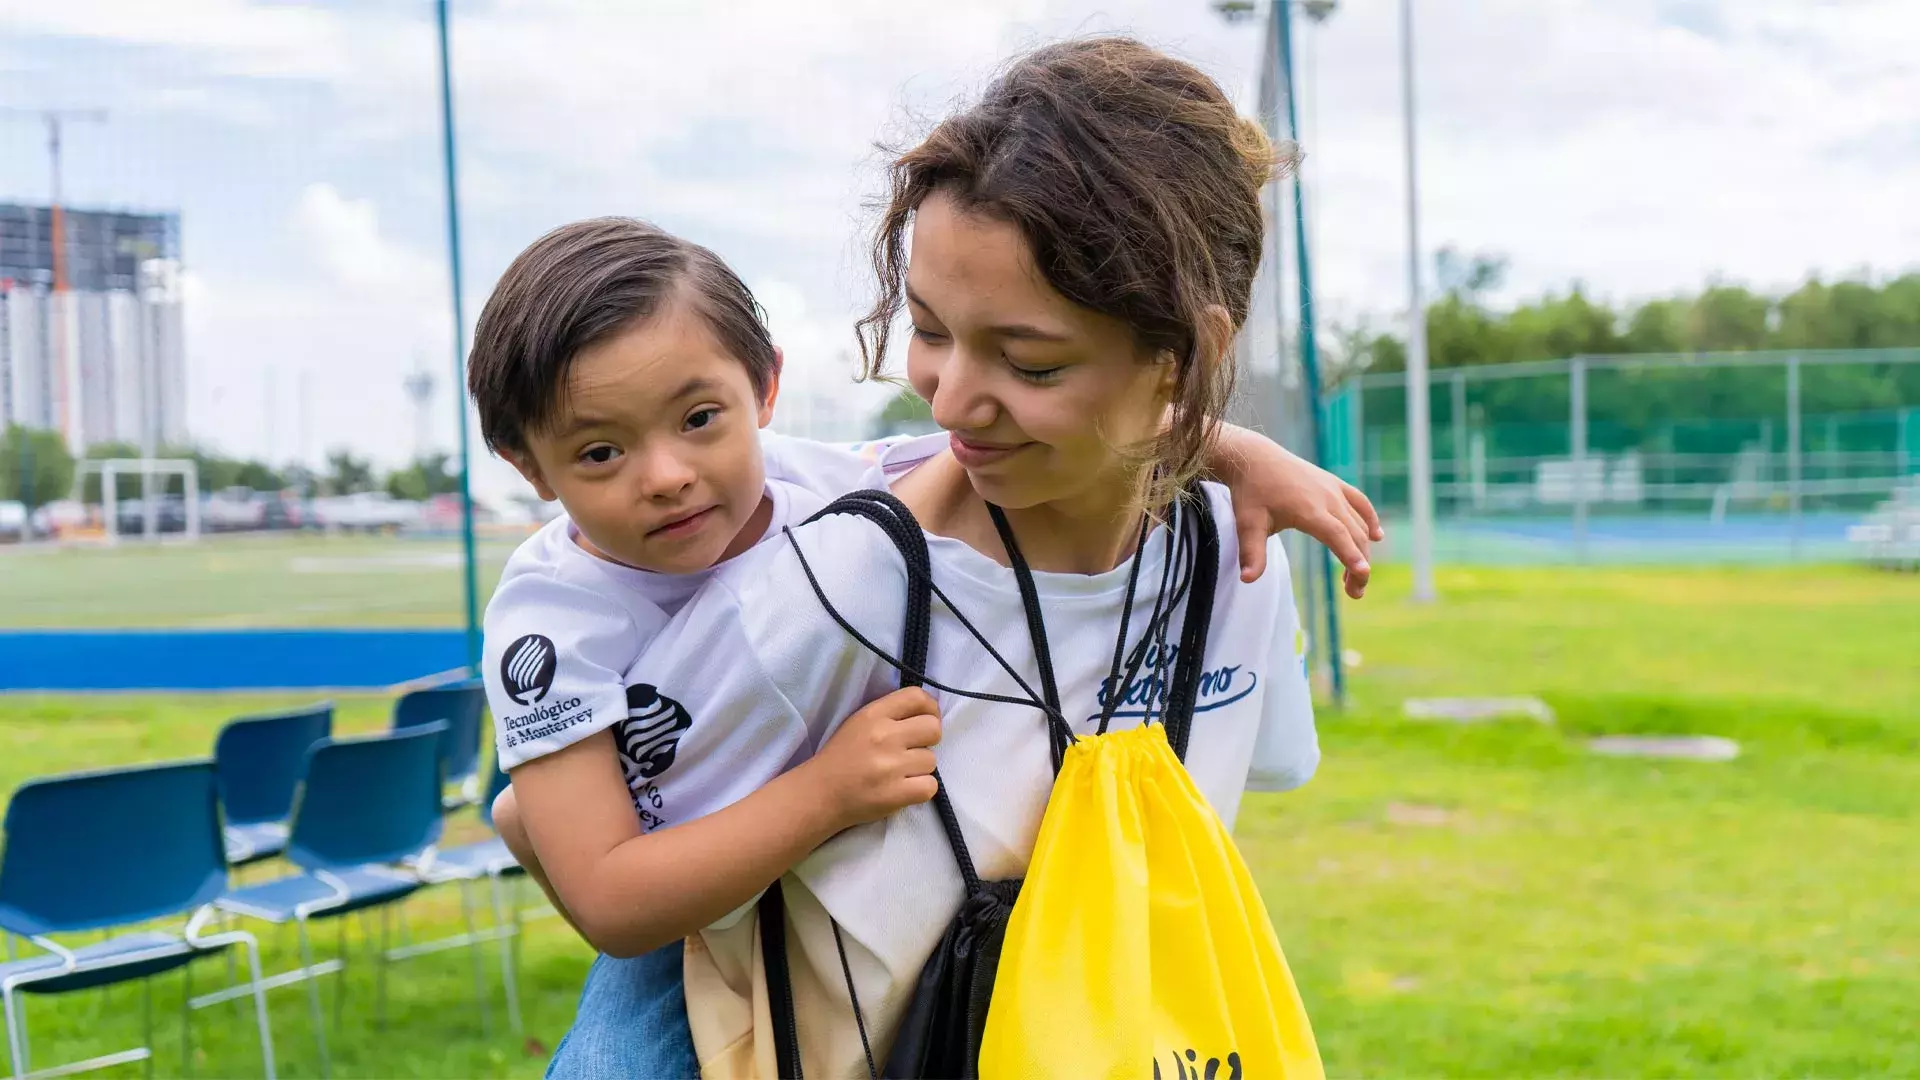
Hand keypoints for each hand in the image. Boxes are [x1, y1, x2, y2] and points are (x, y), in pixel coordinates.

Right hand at [807, 687, 941, 828]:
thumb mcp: (859, 722)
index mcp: (873, 714)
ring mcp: (890, 766)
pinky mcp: (895, 794)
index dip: (931, 708)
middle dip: (928, 740)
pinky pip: (930, 786)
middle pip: (933, 729)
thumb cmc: (841, 756)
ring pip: (932, 761)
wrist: (819, 794)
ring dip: (920, 768)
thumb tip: (928, 713)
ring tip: (900, 773)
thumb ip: (890, 714)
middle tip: (912, 750)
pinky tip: (904, 789)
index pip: (917, 697)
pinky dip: (921, 789)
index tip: (927, 719)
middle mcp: (884, 736)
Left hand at [1212, 423, 1383, 596]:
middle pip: (1353, 534)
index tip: (1363, 574)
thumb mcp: (1247, 524)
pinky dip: (1370, 519)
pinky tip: (1375, 536)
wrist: (1254, 458)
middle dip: (1359, 566)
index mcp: (1307, 509)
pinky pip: (1359, 502)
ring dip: (1362, 550)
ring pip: (1358, 522)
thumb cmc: (1251, 493)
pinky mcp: (1334, 483)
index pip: (1336, 535)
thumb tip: (1247, 580)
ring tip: (1356, 578)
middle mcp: (1327, 498)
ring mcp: (1333, 489)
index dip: (1350, 555)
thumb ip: (1251, 553)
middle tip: (1355, 594)